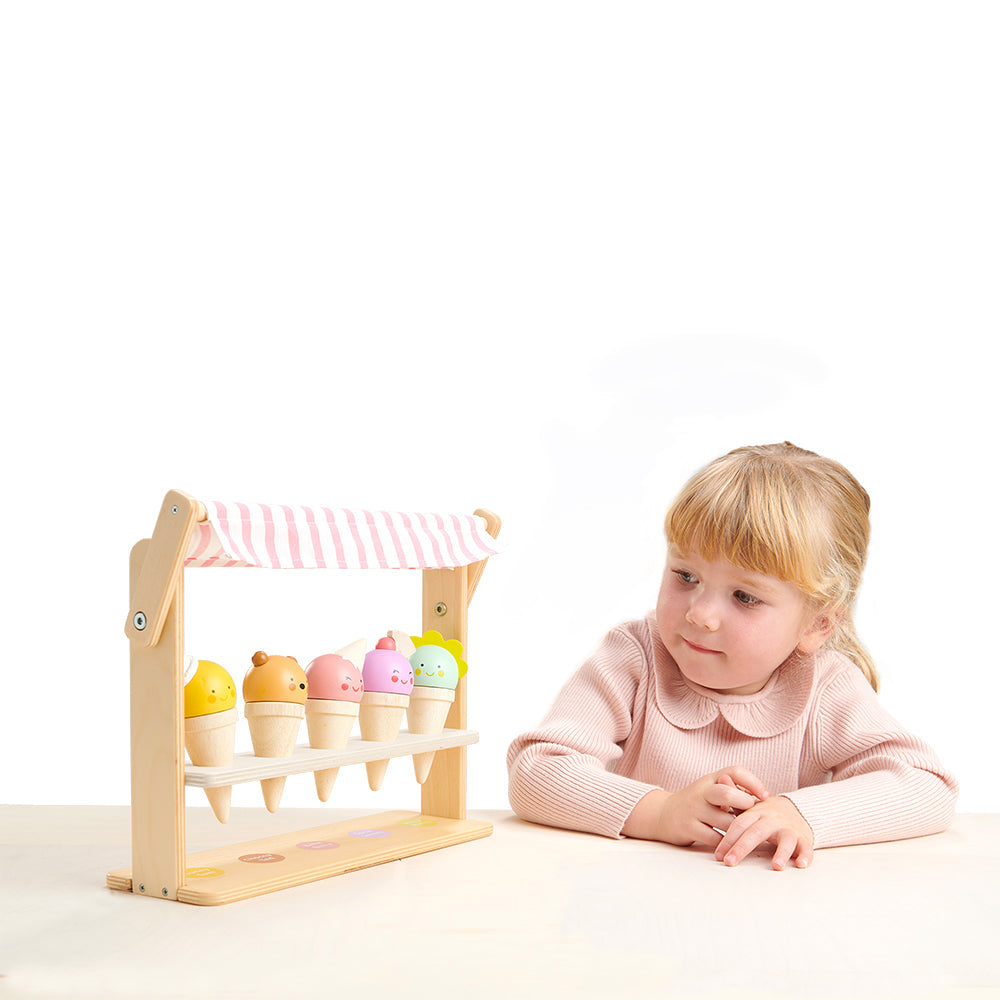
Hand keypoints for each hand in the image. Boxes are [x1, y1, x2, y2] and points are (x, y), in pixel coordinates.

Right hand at [624, 767, 769, 848]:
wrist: (663, 814)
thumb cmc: (697, 803)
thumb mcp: (710, 790)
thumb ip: (732, 791)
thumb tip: (764, 800)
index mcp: (710, 780)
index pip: (734, 772)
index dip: (753, 782)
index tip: (766, 796)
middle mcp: (701, 792)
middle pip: (726, 794)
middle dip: (744, 805)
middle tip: (753, 815)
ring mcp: (693, 810)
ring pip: (724, 822)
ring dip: (739, 830)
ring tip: (748, 835)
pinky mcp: (688, 828)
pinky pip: (714, 838)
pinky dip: (726, 843)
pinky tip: (733, 846)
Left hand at [713, 795, 813, 869]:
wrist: (798, 811)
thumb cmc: (767, 815)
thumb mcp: (750, 805)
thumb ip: (735, 797)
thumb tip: (723, 777)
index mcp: (757, 813)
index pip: (740, 824)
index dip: (728, 839)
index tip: (718, 855)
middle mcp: (773, 820)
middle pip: (756, 833)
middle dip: (741, 848)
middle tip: (729, 862)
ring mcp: (789, 829)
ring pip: (786, 840)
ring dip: (782, 853)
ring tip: (776, 866)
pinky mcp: (804, 839)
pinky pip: (806, 848)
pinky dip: (805, 856)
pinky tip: (801, 864)